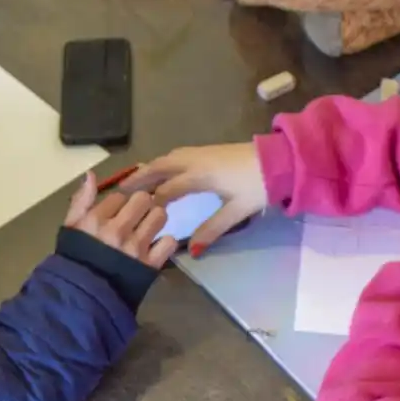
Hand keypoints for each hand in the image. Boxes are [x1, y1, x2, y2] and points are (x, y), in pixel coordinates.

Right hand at [65, 174, 177, 268]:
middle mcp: (117, 230)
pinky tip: (156, 246)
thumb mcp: (71, 227)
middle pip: (143, 199)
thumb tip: (92, 174)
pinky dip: (165, 243)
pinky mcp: (150, 264)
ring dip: (155, 218)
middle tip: (137, 214)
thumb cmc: (76, 258)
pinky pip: (169, 242)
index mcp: (96, 219)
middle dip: (141, 204)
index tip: (116, 211)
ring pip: (160, 215)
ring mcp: (135, 247)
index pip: (119, 195)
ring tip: (147, 227)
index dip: (120, 202)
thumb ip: (81, 200)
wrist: (84, 295)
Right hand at [119, 143, 265, 248]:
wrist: (279, 160)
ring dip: (151, 168)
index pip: (167, 189)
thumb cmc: (258, 186)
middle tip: (120, 188)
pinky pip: (177, 155)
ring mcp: (201, 152)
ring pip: (167, 158)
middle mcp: (194, 160)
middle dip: (140, 177)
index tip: (139, 213)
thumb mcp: (237, 211)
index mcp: (199, 175)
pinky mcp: (208, 150)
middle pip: (160, 167)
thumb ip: (212, 229)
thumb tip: (191, 249)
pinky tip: (163, 171)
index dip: (153, 201)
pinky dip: (163, 163)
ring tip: (137, 180)